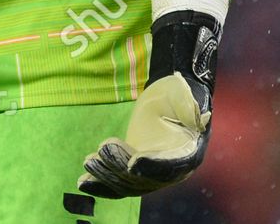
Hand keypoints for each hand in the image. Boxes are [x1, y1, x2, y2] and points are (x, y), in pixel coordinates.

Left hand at [79, 10, 218, 197]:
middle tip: (101, 152)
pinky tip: (84, 183)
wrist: (170, 97)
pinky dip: (102, 185)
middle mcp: (172, 170)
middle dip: (121, 169)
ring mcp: (152, 173)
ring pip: (129, 184)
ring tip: (89, 162)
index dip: (152, 166)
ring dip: (108, 176)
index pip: (171, 166)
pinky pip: (119, 183)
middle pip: (145, 179)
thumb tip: (195, 115)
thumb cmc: (179, 92)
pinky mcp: (135, 169)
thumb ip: (187, 104)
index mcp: (187, 152)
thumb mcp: (183, 94)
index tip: (133, 162)